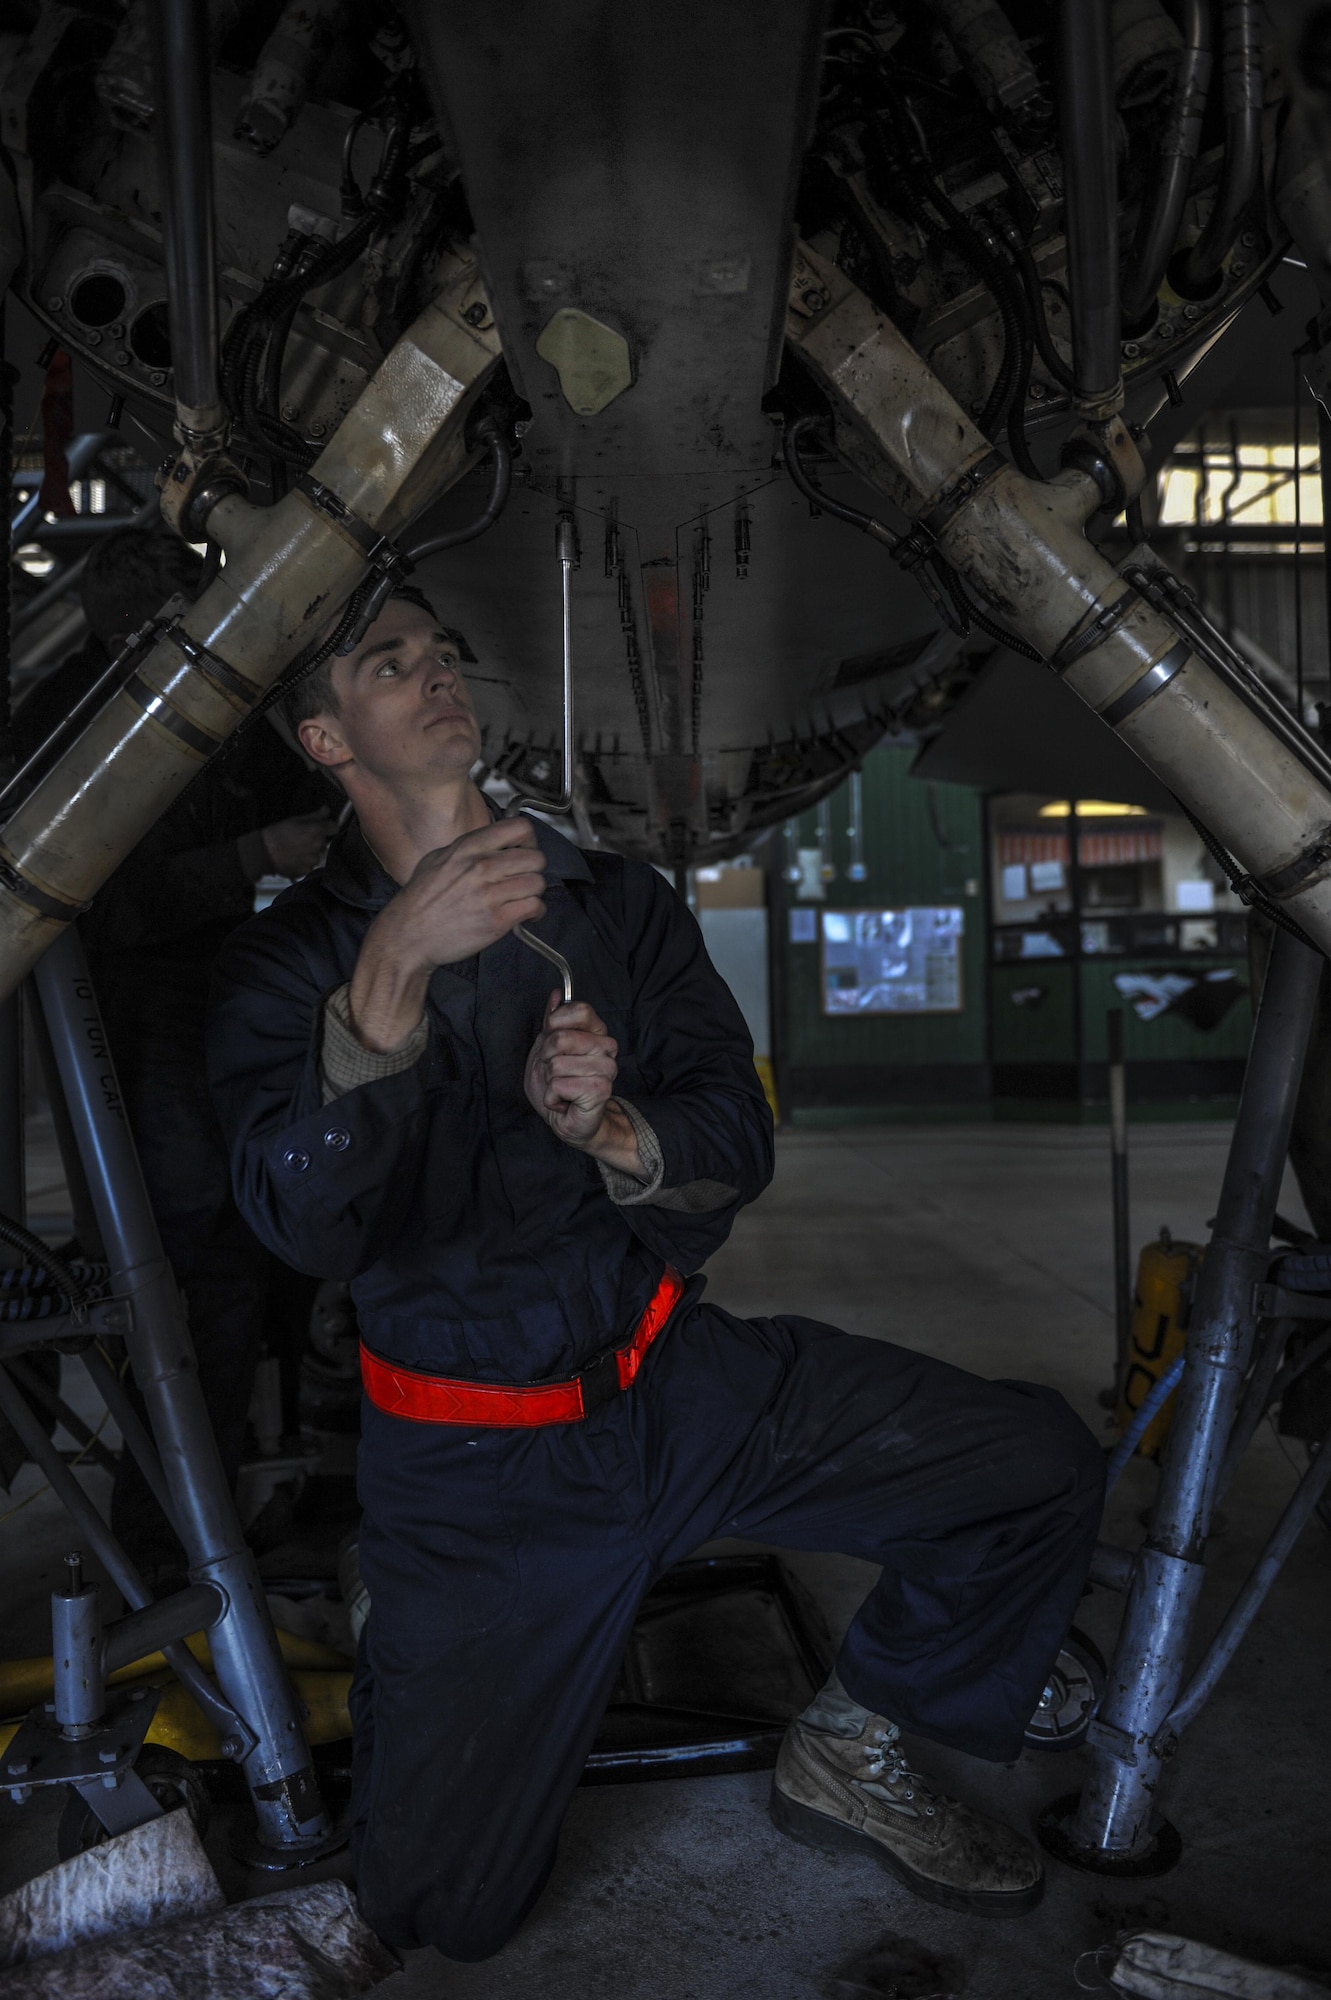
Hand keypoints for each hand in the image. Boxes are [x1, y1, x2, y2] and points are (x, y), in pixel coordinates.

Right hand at [261, 809, 337, 877]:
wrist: (263, 852)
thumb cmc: (276, 834)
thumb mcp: (295, 820)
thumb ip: (315, 816)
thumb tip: (326, 810)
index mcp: (316, 831)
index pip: (334, 828)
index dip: (327, 826)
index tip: (322, 826)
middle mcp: (318, 847)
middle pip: (324, 842)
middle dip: (316, 839)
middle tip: (301, 838)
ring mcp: (313, 860)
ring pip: (317, 854)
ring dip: (310, 852)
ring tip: (295, 848)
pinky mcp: (306, 871)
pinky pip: (310, 865)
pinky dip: (304, 862)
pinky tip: (293, 857)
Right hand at [348, 818, 546, 1051]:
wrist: (409, 935)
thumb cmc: (420, 900)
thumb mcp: (437, 859)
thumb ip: (467, 848)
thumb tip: (491, 845)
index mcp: (469, 847)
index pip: (520, 828)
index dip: (529, 840)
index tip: (524, 851)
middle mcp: (482, 866)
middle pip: (536, 857)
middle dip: (534, 869)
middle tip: (525, 878)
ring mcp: (490, 893)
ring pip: (538, 883)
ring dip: (534, 892)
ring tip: (524, 898)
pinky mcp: (497, 920)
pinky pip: (534, 907)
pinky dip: (535, 912)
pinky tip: (525, 915)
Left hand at [524, 993, 622, 1149]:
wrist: (567, 1120)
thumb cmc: (558, 1086)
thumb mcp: (545, 1049)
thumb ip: (552, 1022)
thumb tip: (556, 994)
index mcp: (596, 1032)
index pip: (580, 1009)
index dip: (556, 1022)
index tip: (551, 1040)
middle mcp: (606, 1047)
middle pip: (562, 1038)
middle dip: (547, 1059)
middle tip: (555, 1073)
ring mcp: (607, 1069)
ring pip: (558, 1064)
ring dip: (549, 1081)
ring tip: (561, 1089)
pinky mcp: (601, 1090)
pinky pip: (560, 1085)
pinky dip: (552, 1097)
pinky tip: (564, 1101)